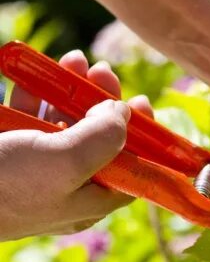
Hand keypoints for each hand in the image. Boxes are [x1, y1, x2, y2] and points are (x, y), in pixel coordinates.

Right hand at [0, 50, 152, 240]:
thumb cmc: (6, 185)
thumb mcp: (65, 163)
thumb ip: (103, 140)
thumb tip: (124, 115)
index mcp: (86, 202)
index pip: (130, 173)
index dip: (143, 141)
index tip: (143, 104)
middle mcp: (64, 188)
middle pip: (97, 142)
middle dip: (102, 104)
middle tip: (104, 71)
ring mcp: (33, 168)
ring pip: (61, 124)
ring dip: (70, 90)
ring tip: (74, 59)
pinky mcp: (6, 148)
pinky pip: (26, 118)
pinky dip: (33, 93)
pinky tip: (33, 71)